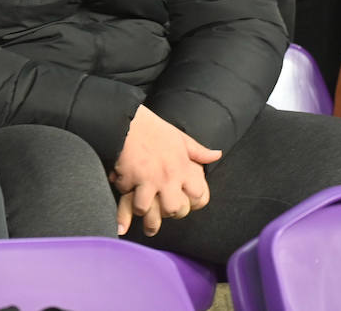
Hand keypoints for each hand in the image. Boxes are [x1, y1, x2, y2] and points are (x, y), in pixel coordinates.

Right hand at [111, 105, 220, 236]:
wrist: (127, 121)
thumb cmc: (154, 129)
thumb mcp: (180, 138)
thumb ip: (198, 151)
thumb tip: (217, 155)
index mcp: (183, 167)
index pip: (198, 195)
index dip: (194, 201)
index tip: (188, 202)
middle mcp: (168, 177)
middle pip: (173, 209)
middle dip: (167, 212)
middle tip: (163, 213)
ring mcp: (148, 180)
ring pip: (147, 210)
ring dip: (144, 214)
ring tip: (144, 220)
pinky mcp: (129, 179)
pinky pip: (127, 197)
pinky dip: (124, 199)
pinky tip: (123, 200)